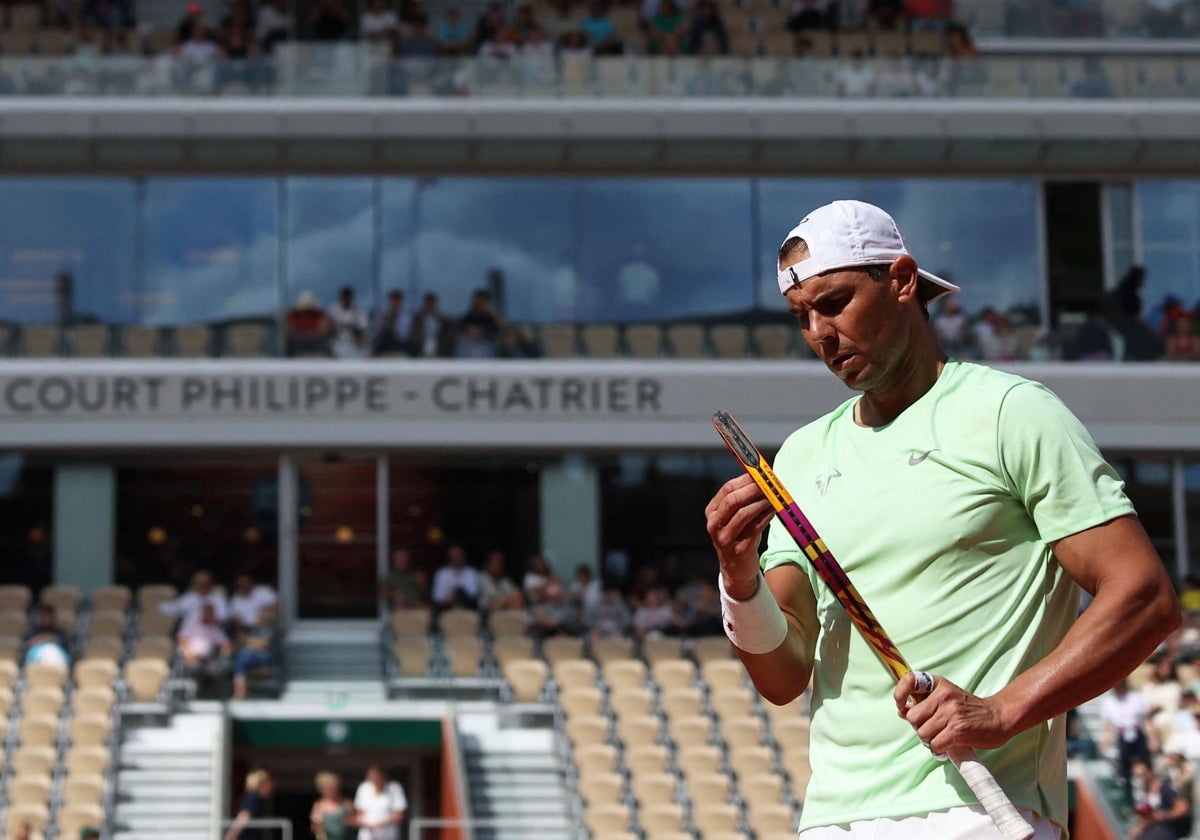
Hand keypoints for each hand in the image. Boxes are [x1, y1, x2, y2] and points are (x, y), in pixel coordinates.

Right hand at [705, 473, 774, 599]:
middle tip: (768, 483)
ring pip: (744, 513)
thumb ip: (743, 500)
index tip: (760, 472)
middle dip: (752, 489)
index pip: (727, 489)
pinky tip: (774, 510)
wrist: (736, 570)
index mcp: (712, 512)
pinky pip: (755, 528)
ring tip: (774, 496)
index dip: (745, 479)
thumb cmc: (739, 537)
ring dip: (761, 502)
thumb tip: (761, 477)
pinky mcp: (739, 548)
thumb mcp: (734, 519)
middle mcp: (714, 524)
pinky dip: (766, 516)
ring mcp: (725, 538)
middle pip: (733, 500)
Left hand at [893, 672, 1013, 754]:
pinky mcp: (958, 730)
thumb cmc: (969, 709)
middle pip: (913, 718)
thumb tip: (901, 710)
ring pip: (923, 734)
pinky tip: (947, 746)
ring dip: (930, 740)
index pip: (909, 680)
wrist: (999, 717)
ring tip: (942, 737)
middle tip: (933, 729)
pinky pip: (935, 745)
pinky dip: (938, 750)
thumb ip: (924, 703)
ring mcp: (951, 712)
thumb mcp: (946, 698)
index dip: (900, 694)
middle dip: (920, 727)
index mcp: (938, 684)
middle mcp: (943, 695)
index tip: (901, 706)